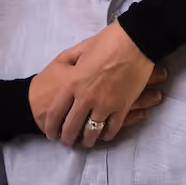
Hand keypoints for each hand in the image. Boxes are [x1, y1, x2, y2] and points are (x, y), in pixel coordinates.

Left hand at [28, 21, 165, 148]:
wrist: (134, 41)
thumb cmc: (107, 41)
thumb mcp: (82, 49)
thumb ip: (72, 64)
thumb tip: (67, 71)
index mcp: (72, 82)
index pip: (56, 112)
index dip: (51, 127)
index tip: (51, 133)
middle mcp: (85, 97)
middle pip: (71, 126)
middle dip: (67, 138)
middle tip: (66, 142)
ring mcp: (104, 104)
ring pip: (91, 132)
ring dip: (87, 141)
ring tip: (85, 143)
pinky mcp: (122, 107)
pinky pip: (112, 128)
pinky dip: (107, 135)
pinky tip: (104, 135)